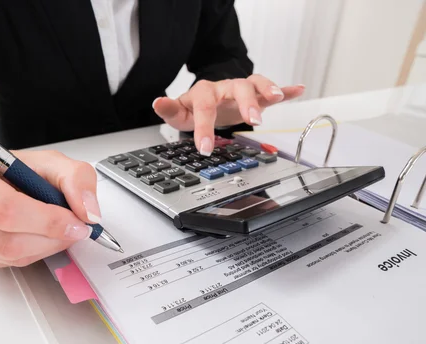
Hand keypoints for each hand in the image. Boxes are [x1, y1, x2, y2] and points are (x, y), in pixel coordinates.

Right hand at [0, 150, 100, 269]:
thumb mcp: (51, 162)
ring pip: (7, 255)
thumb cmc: (17, 171)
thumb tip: (87, 212)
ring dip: (43, 246)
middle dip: (48, 237)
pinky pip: (4, 264)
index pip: (4, 206)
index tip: (74, 221)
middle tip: (74, 229)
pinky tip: (35, 236)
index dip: (46, 220)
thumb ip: (77, 179)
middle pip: (4, 237)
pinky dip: (30, 254)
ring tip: (57, 230)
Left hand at [153, 74, 304, 154]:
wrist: (208, 98)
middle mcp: (225, 88)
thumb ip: (169, 109)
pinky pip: (271, 90)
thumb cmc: (194, 108)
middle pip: (238, 88)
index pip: (205, 108)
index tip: (205, 149)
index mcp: (205, 93)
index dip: (204, 128)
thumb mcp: (179, 112)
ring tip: (277, 97)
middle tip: (253, 120)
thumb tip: (157, 102)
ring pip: (256, 83)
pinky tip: (297, 89)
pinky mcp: (256, 95)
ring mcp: (242, 90)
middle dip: (247, 103)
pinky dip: (286, 89)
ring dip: (268, 89)